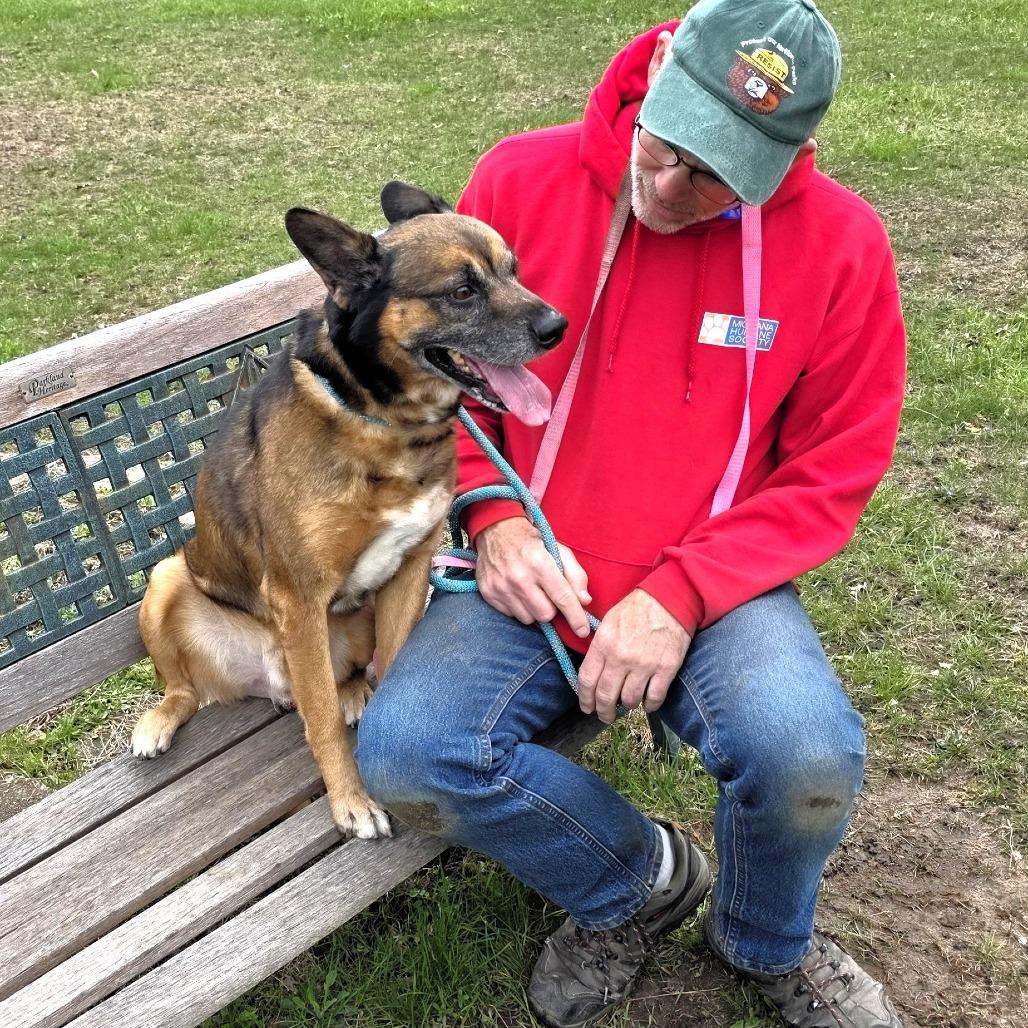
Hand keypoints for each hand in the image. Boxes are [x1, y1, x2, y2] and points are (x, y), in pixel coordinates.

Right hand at [475, 517, 591, 637]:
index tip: (583, 631)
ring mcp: (501, 587)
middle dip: (552, 609)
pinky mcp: (488, 593)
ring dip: (534, 609)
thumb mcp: (558, 549)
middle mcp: (518, 577)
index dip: (576, 617)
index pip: (562, 597)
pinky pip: (511, 615)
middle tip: (548, 594)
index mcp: (539, 563)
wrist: (496, 530)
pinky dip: (518, 607)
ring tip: (531, 591)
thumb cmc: (532, 541)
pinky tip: (517, 592)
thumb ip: (575, 574)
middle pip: (545, 614)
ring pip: (528, 618)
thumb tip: (584, 601)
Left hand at [578, 590, 689, 723]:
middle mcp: (621, 657)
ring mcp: (644, 665)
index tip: (587, 707)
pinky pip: (655, 698)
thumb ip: (598, 647)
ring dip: (627, 706)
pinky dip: (650, 705)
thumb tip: (592, 672)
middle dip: (603, 712)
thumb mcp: (608, 622)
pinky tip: (648, 703)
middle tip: (605, 716)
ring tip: (628, 703)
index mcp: (603, 644)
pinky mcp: (666, 669)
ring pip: (630, 700)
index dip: (585, 699)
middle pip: (606, 696)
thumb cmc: (637, 608)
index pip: (587, 680)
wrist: (669, 599)